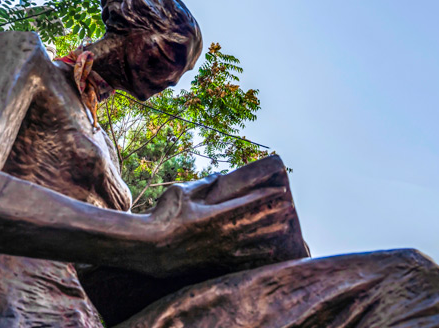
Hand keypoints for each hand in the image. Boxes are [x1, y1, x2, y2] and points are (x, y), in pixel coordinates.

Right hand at [147, 155, 308, 277]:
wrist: (148, 248)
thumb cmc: (162, 215)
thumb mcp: (180, 192)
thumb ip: (202, 184)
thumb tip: (219, 175)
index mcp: (214, 215)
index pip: (246, 204)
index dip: (263, 197)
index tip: (277, 191)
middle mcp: (220, 234)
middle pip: (253, 223)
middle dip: (272, 214)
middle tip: (290, 208)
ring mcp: (217, 250)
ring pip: (250, 242)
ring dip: (268, 234)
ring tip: (284, 228)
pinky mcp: (212, 262)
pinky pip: (239, 259)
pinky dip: (255, 255)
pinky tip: (266, 254)